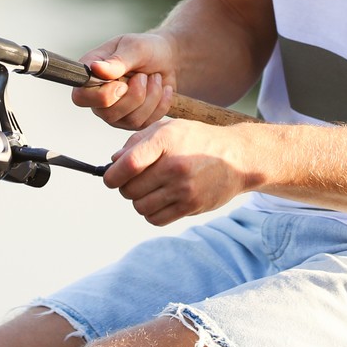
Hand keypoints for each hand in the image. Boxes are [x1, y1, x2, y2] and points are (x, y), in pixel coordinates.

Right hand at [70, 32, 176, 129]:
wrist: (168, 59)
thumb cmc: (147, 49)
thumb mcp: (135, 48)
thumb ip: (117, 61)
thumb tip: (95, 69)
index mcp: (91, 75)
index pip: (81, 97)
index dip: (102, 96)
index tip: (123, 84)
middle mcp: (98, 97)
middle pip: (108, 114)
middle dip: (134, 95)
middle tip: (143, 75)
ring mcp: (116, 112)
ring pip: (130, 120)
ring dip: (151, 96)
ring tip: (155, 78)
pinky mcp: (133, 121)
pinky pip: (146, 123)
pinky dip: (160, 104)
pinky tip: (162, 89)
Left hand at [102, 120, 250, 225]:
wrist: (237, 157)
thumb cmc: (198, 140)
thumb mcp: (169, 128)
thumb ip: (138, 142)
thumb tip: (113, 162)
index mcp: (166, 141)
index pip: (129, 164)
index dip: (112, 175)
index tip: (110, 178)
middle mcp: (174, 166)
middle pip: (130, 189)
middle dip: (125, 187)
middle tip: (134, 181)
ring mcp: (184, 189)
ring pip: (140, 206)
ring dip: (138, 201)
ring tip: (149, 190)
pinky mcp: (191, 206)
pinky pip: (156, 219)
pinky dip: (151, 213)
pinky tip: (158, 200)